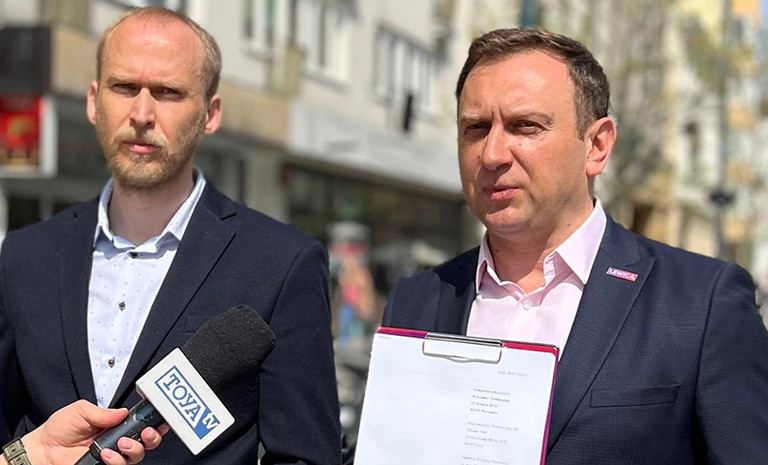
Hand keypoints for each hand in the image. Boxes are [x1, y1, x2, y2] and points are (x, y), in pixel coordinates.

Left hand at [20, 400, 167, 464]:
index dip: (154, 423)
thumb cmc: (59, 429)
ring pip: (137, 456)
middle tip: (145, 433)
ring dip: (134, 449)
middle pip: (147, 442)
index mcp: (115, 425)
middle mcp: (117, 441)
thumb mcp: (81, 411)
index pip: (141, 424)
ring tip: (120, 444)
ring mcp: (112, 456)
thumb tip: (123, 411)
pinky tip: (107, 455)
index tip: (160, 421)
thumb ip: (103, 412)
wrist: (42, 450)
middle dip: (152, 437)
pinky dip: (117, 461)